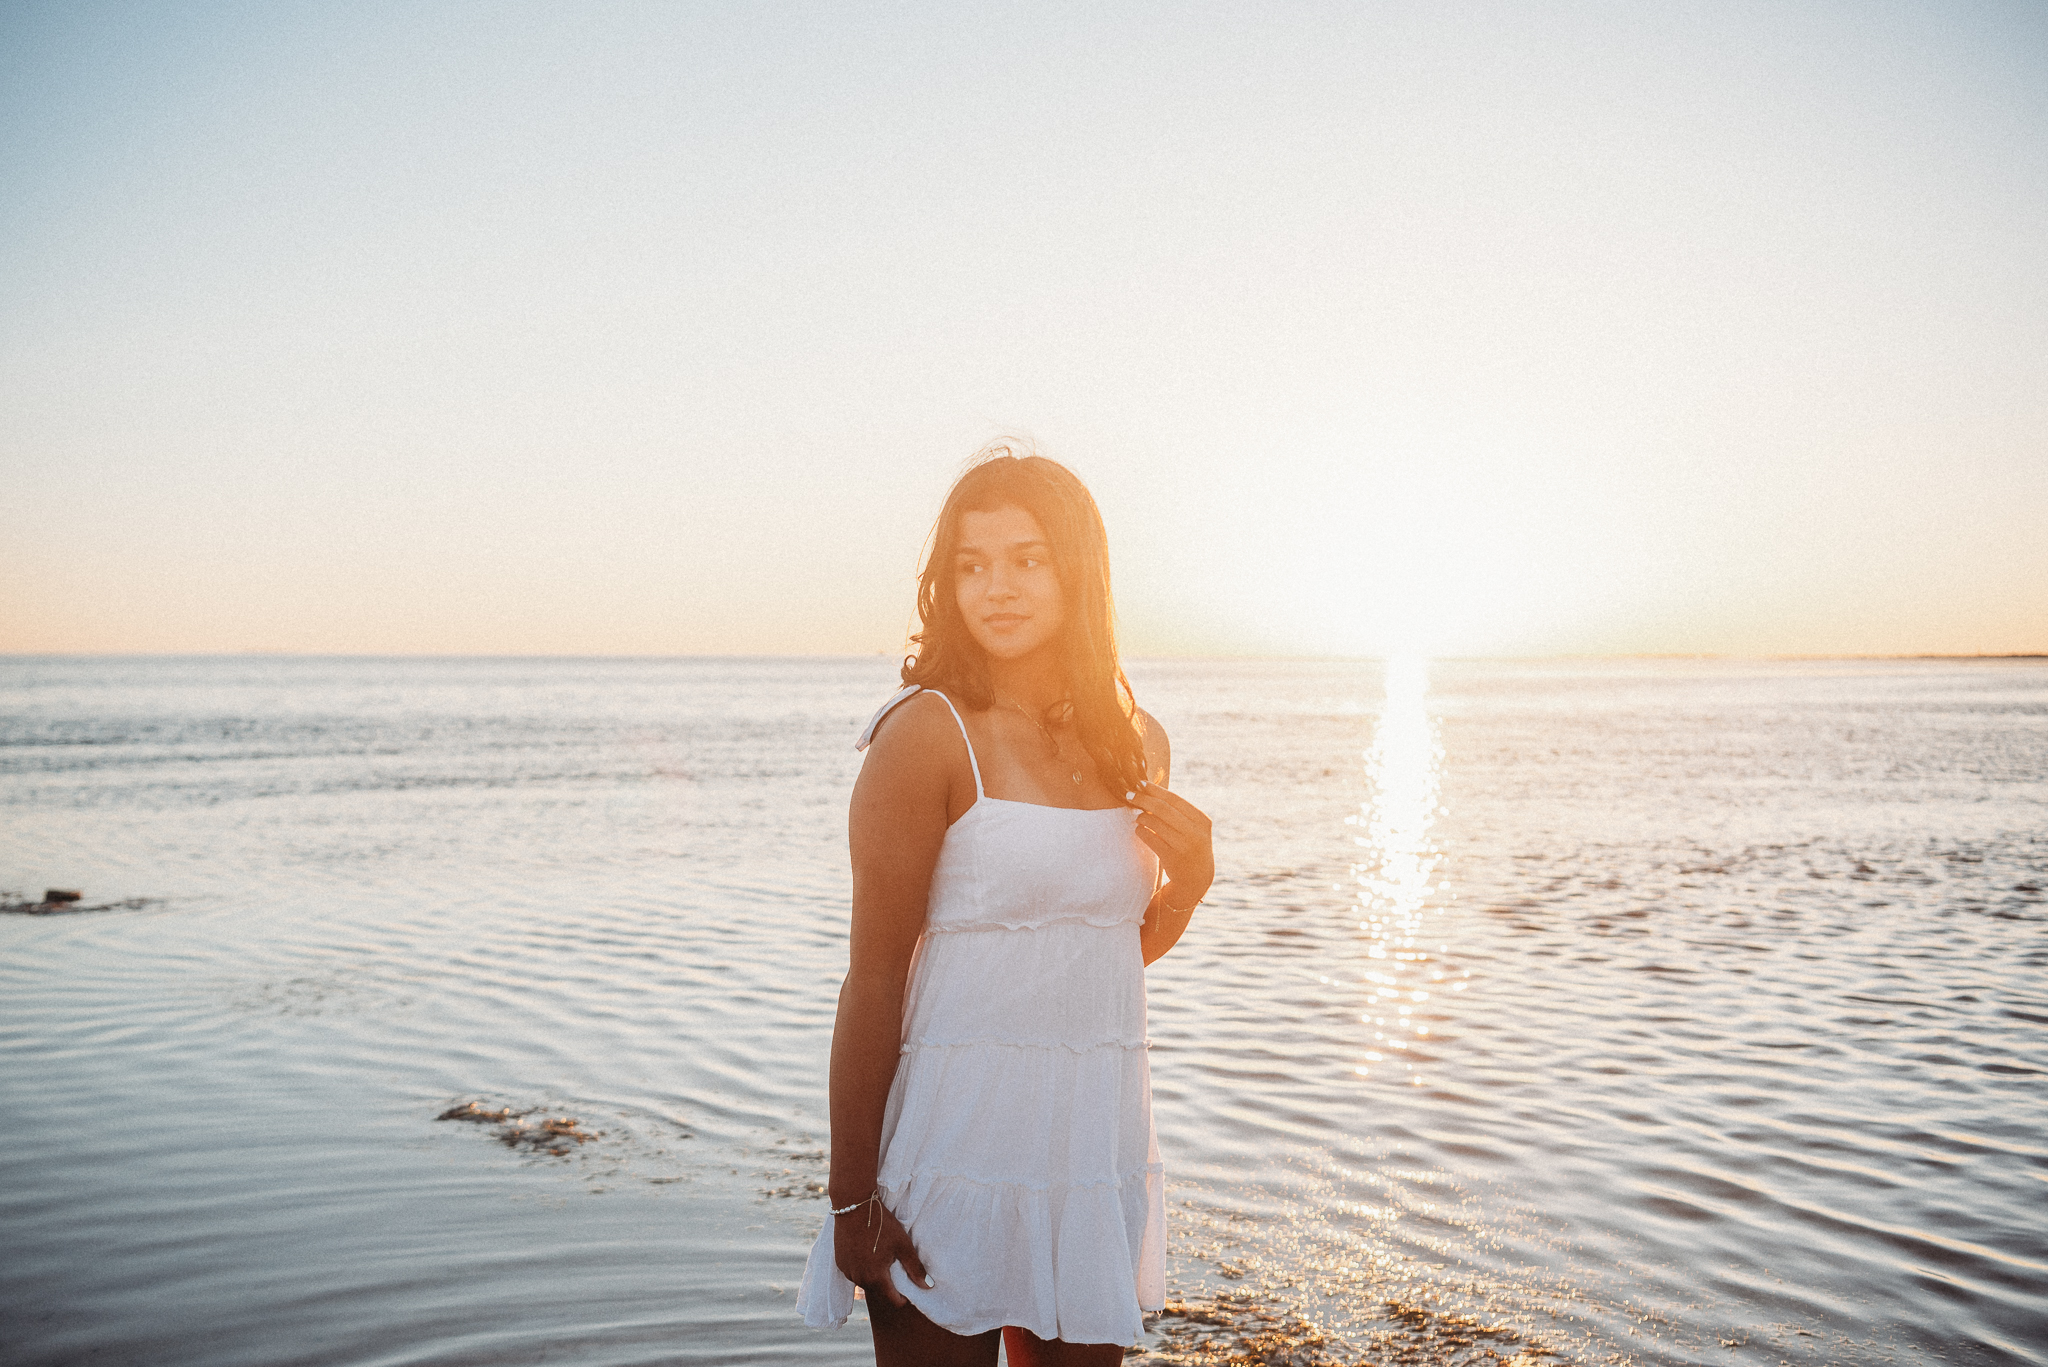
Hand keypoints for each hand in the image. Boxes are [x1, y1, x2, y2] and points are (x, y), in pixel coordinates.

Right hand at [832, 1197, 931, 1305]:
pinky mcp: (840, 1262)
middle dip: (889, 1284)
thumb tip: (929, 1287)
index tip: (909, 1285)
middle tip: (895, 1264)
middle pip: (879, 1291)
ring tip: (881, 1256)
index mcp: (876, 1278)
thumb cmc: (882, 1224)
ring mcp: (847, 1271)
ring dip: (874, 1276)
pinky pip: (854, 1272)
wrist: (854, 1205)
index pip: (893, 1300)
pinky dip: (862, 1267)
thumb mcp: (903, 1245)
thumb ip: (915, 1268)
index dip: (903, 1296)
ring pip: (865, 1282)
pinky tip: (867, 1252)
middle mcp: (859, 1279)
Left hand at [1126, 780, 1212, 909]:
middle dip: (1143, 799)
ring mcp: (1184, 846)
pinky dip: (1140, 831)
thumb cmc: (1190, 843)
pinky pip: (1149, 839)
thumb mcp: (1193, 826)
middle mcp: (1195, 833)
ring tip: (1138, 817)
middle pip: (1163, 809)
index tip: (1140, 783)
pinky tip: (1139, 830)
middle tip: (1129, 795)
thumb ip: (1176, 810)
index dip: (1156, 790)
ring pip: (1154, 823)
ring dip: (1141, 817)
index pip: (1175, 799)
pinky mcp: (1172, 859)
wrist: (1197, 876)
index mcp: (1202, 820)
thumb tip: (1148, 788)